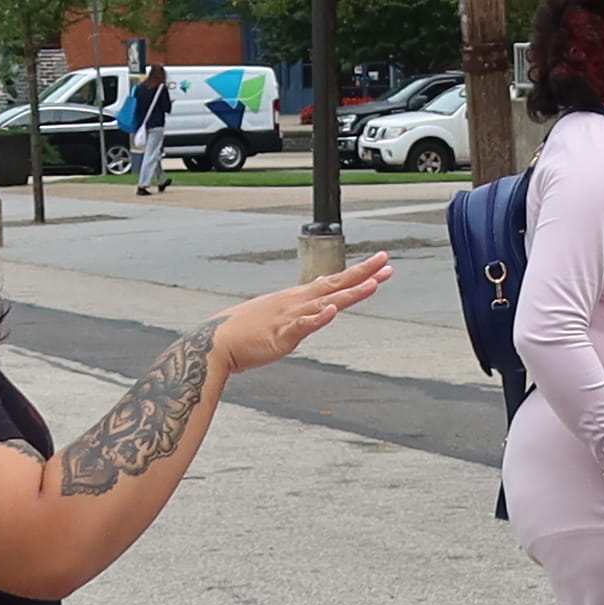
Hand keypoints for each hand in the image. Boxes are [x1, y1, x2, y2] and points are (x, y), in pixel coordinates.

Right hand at [212, 256, 390, 377]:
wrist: (216, 343)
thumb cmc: (243, 332)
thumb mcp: (276, 315)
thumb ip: (300, 312)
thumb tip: (319, 306)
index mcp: (296, 298)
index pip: (333, 281)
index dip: (358, 273)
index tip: (380, 264)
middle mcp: (296, 302)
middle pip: (336, 284)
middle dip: (364, 273)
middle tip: (387, 261)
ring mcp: (289, 317)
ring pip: (325, 302)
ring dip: (350, 293)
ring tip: (372, 284)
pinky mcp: (281, 336)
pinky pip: (302, 326)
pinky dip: (318, 318)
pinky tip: (331, 311)